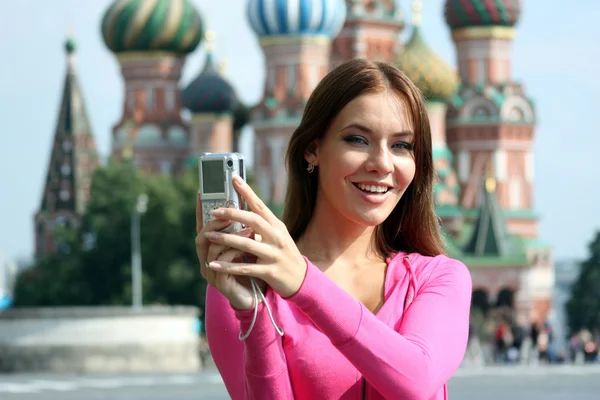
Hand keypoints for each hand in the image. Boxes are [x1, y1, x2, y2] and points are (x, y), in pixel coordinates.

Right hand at [195, 193, 260, 309]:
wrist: (259, 298)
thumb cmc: (253, 270)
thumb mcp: (250, 246)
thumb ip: (245, 230)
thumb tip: (248, 203)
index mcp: (213, 249)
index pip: (203, 226)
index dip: (201, 209)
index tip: (202, 191)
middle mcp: (207, 259)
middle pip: (201, 236)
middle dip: (214, 223)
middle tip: (228, 211)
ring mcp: (211, 272)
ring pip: (211, 249)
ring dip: (229, 237)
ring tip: (248, 228)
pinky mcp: (220, 283)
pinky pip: (221, 264)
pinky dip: (234, 252)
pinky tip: (247, 246)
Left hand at [204, 176, 306, 298]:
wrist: (301, 279)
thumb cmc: (284, 253)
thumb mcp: (278, 235)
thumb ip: (262, 224)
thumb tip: (241, 210)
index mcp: (277, 226)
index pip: (260, 206)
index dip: (247, 192)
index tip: (234, 179)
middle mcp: (277, 237)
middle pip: (254, 221)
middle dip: (233, 215)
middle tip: (215, 211)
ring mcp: (274, 255)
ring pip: (247, 244)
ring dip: (226, 240)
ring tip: (208, 236)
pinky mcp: (270, 271)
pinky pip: (245, 268)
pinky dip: (228, 266)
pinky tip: (213, 264)